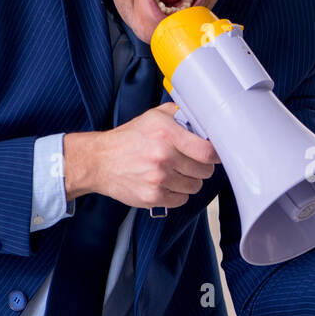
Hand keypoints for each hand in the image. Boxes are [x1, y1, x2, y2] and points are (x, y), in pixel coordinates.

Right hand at [64, 102, 220, 208]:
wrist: (99, 161)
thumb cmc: (128, 139)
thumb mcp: (153, 117)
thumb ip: (180, 114)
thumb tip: (204, 118)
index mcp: (167, 134)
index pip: (208, 151)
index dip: (215, 155)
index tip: (213, 155)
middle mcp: (163, 156)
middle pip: (204, 171)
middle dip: (200, 167)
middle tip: (188, 162)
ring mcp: (158, 178)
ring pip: (194, 186)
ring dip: (188, 181)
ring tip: (174, 172)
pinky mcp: (152, 196)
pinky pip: (181, 200)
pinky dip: (177, 194)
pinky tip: (166, 183)